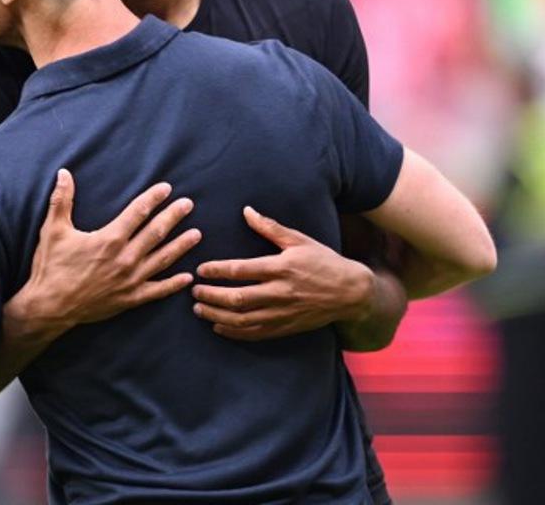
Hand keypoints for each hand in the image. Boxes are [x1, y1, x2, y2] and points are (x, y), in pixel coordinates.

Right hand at [8, 169, 200, 339]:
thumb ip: (61, 200)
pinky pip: (157, 290)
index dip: (153, 198)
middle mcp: (124, 258)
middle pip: (156, 233)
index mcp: (109, 239)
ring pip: (162, 259)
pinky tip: (187, 277)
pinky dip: (174, 284)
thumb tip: (63, 173)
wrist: (49, 307)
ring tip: (197, 234)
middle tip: (188, 204)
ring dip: (181, 245)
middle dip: (173, 216)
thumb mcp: (53, 230)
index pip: (138, 213)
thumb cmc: (50, 267)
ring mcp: (130, 280)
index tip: (166, 189)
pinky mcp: (130, 299)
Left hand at [191, 206, 373, 340]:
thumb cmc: (324, 262)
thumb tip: (246, 211)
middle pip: (237, 298)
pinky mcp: (285, 327)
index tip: (200, 269)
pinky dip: (234, 332)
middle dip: (211, 295)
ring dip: (217, 315)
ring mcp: (282, 313)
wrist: (350, 293)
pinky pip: (255, 333)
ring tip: (199, 309)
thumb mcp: (299, 240)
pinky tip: (218, 326)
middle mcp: (280, 293)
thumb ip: (270, 227)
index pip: (241, 270)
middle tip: (194, 291)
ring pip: (242, 319)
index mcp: (281, 268)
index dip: (217, 271)